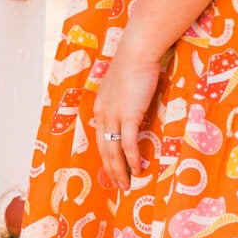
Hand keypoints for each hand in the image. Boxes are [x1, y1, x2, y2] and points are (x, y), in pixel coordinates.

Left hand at [93, 33, 162, 192]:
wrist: (137, 51)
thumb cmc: (135, 63)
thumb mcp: (124, 85)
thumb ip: (125, 99)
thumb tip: (134, 108)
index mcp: (100, 107)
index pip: (101, 139)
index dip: (106, 157)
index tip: (112, 170)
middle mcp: (102, 114)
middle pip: (105, 150)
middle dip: (111, 170)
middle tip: (119, 185)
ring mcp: (114, 116)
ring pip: (114, 151)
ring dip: (120, 170)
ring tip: (126, 184)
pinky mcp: (128, 115)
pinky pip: (128, 144)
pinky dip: (132, 160)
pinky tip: (137, 170)